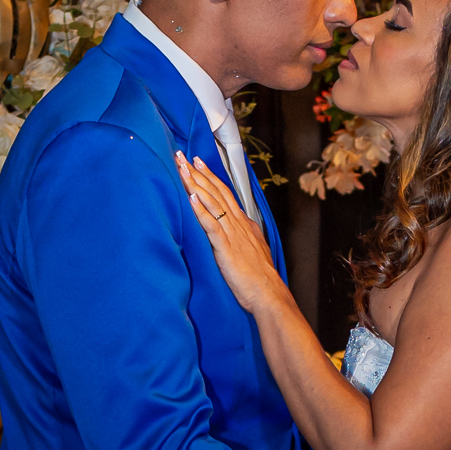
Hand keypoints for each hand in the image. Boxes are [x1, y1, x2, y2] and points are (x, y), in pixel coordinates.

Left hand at [175, 153, 283, 313]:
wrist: (268, 293)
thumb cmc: (260, 277)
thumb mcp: (254, 249)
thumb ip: (245, 235)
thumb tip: (241, 226)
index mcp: (244, 224)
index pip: (225, 194)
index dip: (210, 176)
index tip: (198, 162)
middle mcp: (238, 224)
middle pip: (216, 191)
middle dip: (198, 172)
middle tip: (182, 155)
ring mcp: (233, 234)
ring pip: (212, 203)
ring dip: (196, 184)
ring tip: (182, 168)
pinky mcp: (226, 247)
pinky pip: (211, 225)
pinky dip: (200, 210)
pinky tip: (191, 197)